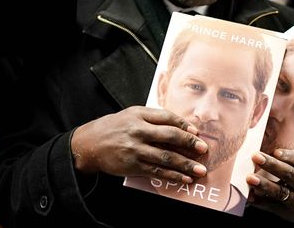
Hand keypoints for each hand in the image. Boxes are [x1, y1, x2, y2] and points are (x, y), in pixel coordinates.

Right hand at [70, 106, 207, 183]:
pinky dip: (172, 176)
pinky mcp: (133, 166)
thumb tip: (182, 125)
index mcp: (139, 115)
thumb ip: (155, 117)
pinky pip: (156, 172)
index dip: (184, 125)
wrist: (89, 144)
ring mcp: (135, 150)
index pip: (167, 118)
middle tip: (204, 149)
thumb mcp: (133, 114)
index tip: (196, 132)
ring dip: (185, 165)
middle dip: (189, 143)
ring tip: (200, 170)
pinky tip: (184, 178)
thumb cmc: (116, 127)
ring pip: (165, 157)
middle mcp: (138, 131)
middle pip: (169, 136)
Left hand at [247, 149, 293, 225]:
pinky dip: (259, 201)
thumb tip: (268, 150)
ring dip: (264, 184)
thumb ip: (293, 163)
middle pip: (289, 175)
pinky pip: (271, 206)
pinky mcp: (285, 211)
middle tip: (256, 157)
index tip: (276, 151)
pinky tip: (250, 195)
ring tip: (250, 178)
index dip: (290, 157)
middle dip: (272, 165)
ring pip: (279, 192)